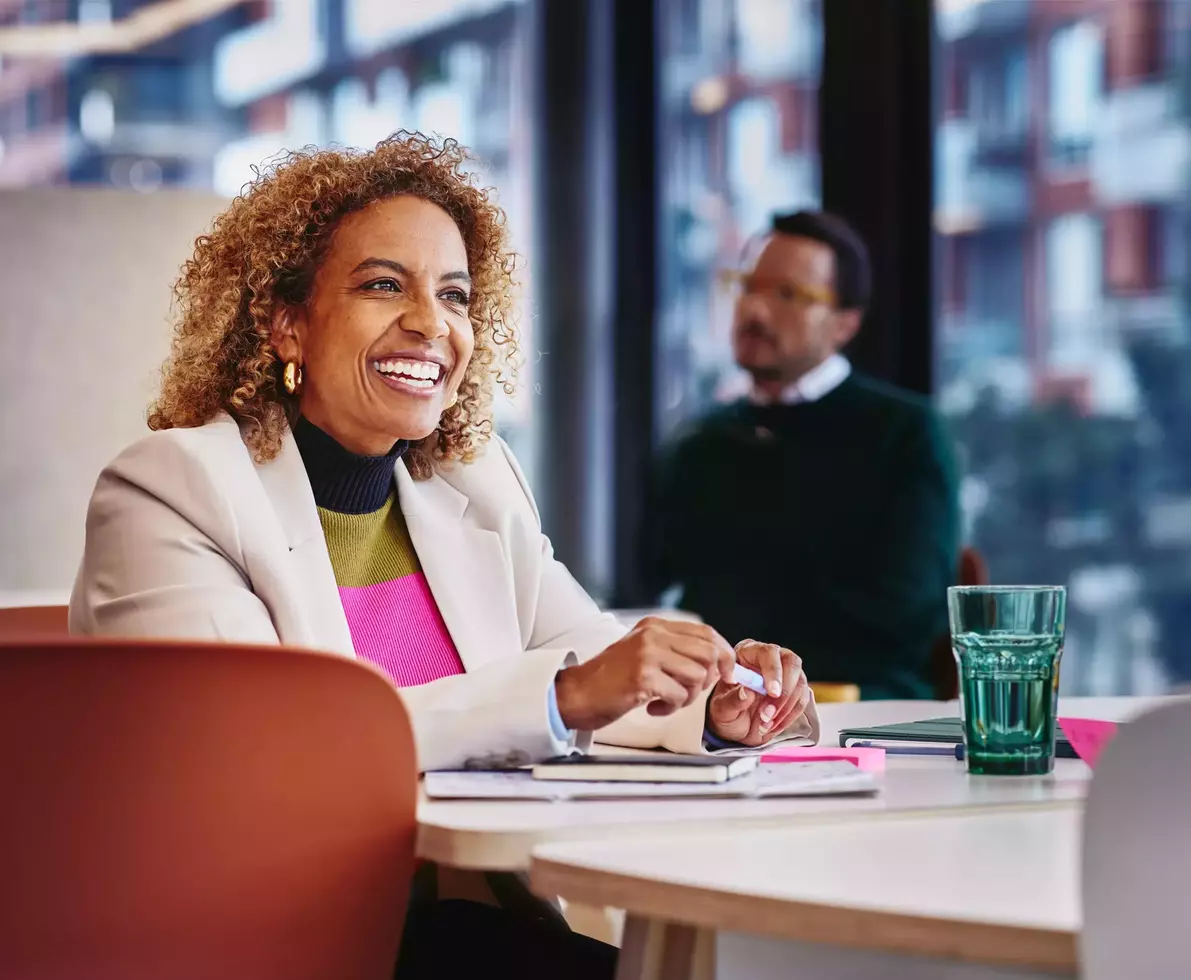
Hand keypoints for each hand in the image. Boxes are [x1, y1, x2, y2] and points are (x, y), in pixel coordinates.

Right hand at [554, 617, 735, 730]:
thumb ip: (674, 651)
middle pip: (708, 653)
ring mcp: (647, 654)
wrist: (576, 694)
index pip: (706, 633)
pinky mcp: (643, 676)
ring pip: (698, 675)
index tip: (727, 672)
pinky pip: (680, 695)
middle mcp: (652, 635)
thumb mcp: (642, 653)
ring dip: (688, 697)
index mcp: (655, 626)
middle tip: (689, 692)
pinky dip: (671, 707)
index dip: (724, 654)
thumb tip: (717, 662)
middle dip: (707, 679)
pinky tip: (653, 708)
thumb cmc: (610, 680)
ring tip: (666, 701)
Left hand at [707, 640, 808, 746]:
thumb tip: (748, 692)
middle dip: (784, 691)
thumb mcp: (722, 710)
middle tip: (770, 713)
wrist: (736, 726)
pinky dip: (791, 715)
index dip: (773, 671)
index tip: (772, 693)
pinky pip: (802, 699)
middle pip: (791, 662)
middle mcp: (771, 658)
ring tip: (766, 723)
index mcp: (748, 653)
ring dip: (786, 706)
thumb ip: (732, 700)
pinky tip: (774, 724)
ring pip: (800, 682)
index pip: (767, 652)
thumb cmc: (726, 712)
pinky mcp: (795, 689)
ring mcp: (786, 672)